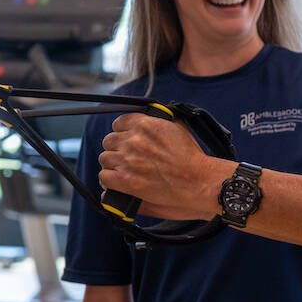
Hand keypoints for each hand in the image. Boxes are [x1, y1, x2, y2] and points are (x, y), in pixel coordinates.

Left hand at [98, 113, 219, 220]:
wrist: (197, 181)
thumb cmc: (191, 157)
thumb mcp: (178, 127)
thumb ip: (158, 120)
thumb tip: (149, 119)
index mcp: (145, 125)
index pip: (118, 123)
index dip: (122, 132)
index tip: (126, 139)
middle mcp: (133, 141)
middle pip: (109, 141)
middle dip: (117, 148)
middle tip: (127, 157)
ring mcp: (127, 160)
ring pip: (105, 159)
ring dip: (113, 164)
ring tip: (125, 170)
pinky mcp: (125, 181)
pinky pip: (104, 177)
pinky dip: (110, 180)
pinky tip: (120, 182)